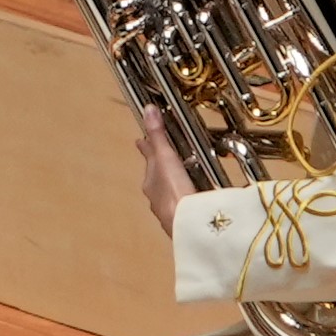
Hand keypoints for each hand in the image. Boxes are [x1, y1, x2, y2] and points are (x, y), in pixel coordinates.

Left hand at [136, 107, 194, 234]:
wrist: (187, 225)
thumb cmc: (173, 193)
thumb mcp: (165, 158)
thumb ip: (157, 136)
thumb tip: (148, 110)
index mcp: (151, 180)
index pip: (148, 157)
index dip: (146, 145)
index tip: (140, 138)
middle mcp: (156, 195)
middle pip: (157, 174)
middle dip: (159, 164)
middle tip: (162, 155)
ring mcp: (169, 209)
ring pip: (169, 189)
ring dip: (174, 180)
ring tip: (181, 174)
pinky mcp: (185, 219)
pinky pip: (184, 203)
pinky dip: (187, 196)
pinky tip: (195, 198)